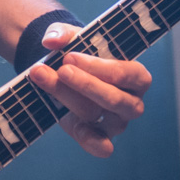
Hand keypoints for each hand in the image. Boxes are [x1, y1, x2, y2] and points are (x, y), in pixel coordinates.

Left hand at [28, 22, 150, 157]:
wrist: (64, 70)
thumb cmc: (78, 51)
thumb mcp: (70, 36)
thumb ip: (61, 34)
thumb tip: (51, 40)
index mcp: (136, 75)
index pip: (125, 73)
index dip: (97, 67)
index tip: (69, 56)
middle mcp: (131, 101)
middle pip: (114, 99)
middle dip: (85, 84)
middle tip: (61, 70)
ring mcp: (116, 122)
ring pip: (96, 114)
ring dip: (68, 98)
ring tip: (44, 78)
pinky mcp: (97, 135)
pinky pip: (100, 145)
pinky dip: (92, 142)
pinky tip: (78, 130)